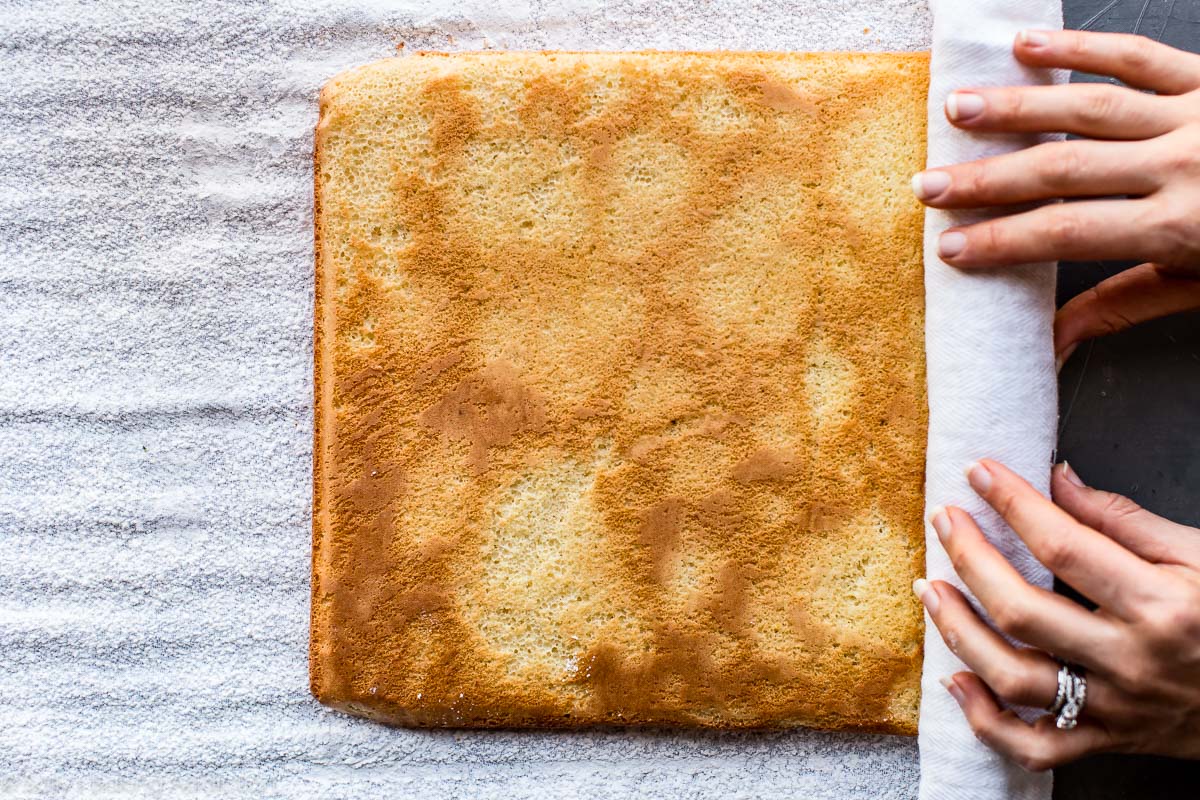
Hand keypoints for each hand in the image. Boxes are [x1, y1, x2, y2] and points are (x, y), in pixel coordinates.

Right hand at [911, 29, 1199, 367]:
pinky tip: (1029, 47)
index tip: (949, 247)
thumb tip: (1052, 341)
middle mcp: (1182, 166)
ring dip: (1017, 106)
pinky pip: (1141, 57)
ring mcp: (1196, 116)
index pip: (1067, 233)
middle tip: (928, 185)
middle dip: (987, 179)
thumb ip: (1124, 305)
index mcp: (1180, 228)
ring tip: (957, 108)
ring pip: (1090, 106)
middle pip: (1063, 169)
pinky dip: (1082, 48)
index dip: (1001, 241)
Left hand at [915, 459, 1199, 769]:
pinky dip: (985, 719)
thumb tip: (1056, 479)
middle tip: (944, 519)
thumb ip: (1122, 519)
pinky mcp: (1107, 741)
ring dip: (958, 631)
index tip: (978, 471)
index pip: (1064, 545)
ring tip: (931, 589)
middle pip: (1021, 611)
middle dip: (969, 557)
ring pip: (1012, 678)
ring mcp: (1114, 708)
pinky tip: (956, 680)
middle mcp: (1131, 660)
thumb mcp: (1199, 556)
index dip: (1013, 502)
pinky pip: (1032, 745)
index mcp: (1161, 606)